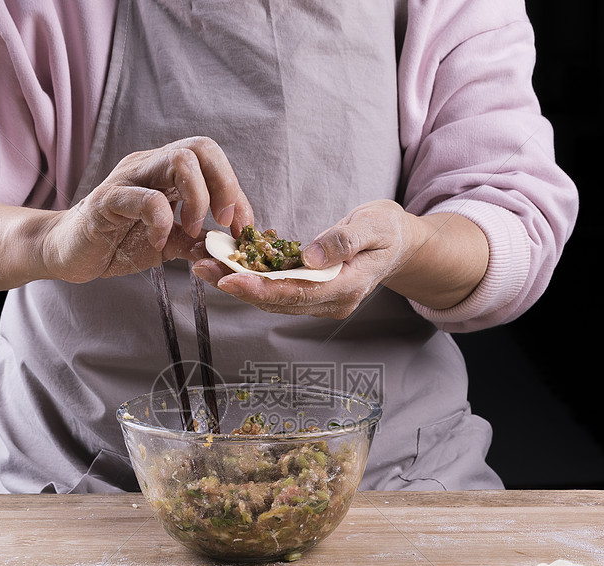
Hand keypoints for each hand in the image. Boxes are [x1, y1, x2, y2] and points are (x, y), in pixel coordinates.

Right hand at [42, 136, 253, 282]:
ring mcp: (128, 178)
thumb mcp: (167, 244)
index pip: (212, 160)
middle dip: (225, 185)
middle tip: (223, 223)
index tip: (243, 228)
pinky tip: (157, 242)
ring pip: (179, 160)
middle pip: (201, 147)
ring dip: (198, 199)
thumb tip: (226, 249)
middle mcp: (150, 166)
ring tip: (191, 230)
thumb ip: (195, 242)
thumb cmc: (115, 241)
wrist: (68, 252)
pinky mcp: (106, 200)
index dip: (236, 191)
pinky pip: (145, 198)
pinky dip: (161, 222)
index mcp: (166, 172)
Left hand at [192, 200, 488, 316]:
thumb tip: (310, 255)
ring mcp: (320, 302)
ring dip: (237, 284)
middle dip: (238, 286)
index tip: (231, 277)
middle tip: (202, 268)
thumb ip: (343, 240)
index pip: (298, 292)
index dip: (262, 288)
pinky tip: (226, 264)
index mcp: (346, 288)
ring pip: (273, 298)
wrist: (401, 243)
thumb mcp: (374, 225)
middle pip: (278, 300)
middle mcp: (330, 302)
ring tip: (204, 265)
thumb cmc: (389, 229)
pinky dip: (251, 278)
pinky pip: (277, 290)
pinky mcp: (311, 293)